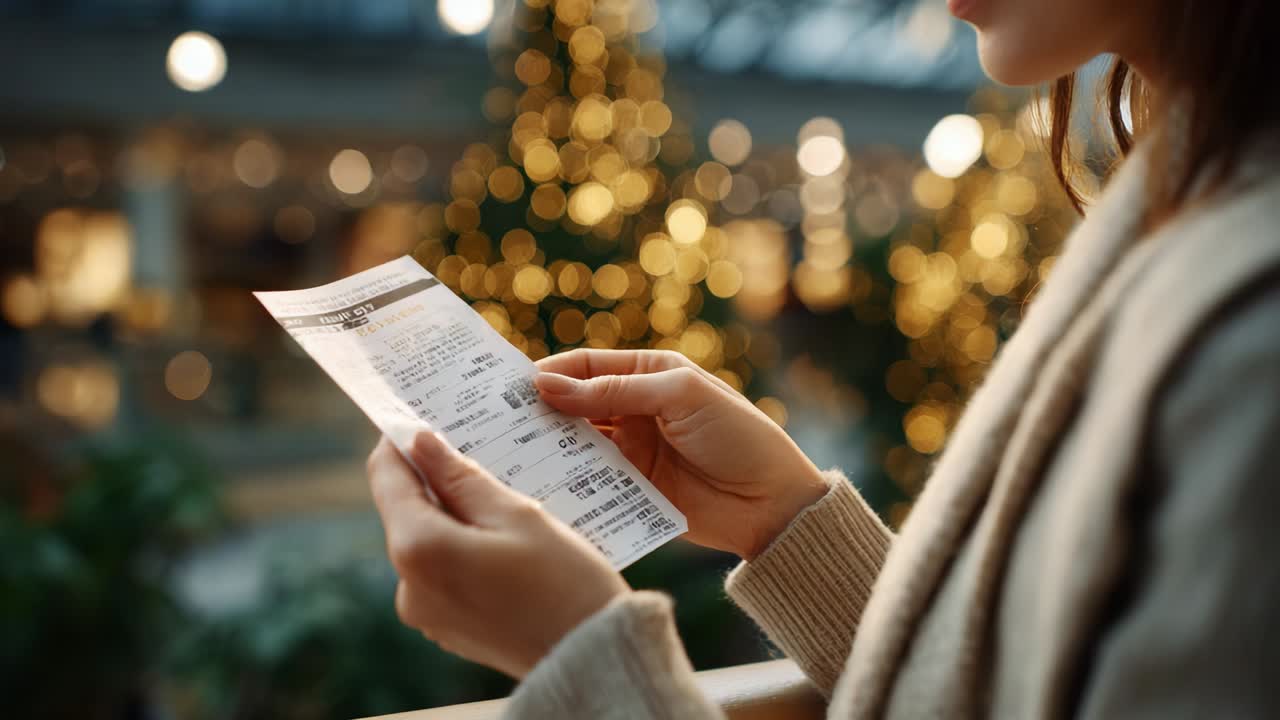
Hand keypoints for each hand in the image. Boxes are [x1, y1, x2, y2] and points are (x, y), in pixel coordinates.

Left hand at [365, 432, 627, 677]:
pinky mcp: (446, 626)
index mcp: (419, 548)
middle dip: (439, 477)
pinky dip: (467, 547)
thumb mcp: (517, 514)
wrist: (593, 659)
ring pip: (429, 539)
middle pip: (408, 508)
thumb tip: (421, 441)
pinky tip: (507, 539)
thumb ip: (461, 476)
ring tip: (505, 496)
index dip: (402, 440)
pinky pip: (446, 570)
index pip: (387, 475)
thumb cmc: (565, 584)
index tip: (426, 414)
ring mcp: (425, 612)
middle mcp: (408, 584)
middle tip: (482, 449)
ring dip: (457, 513)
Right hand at [534, 349, 829, 560]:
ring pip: (574, 444)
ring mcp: (631, 451)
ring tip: (505, 454)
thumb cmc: (739, 437)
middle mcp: (634, 410)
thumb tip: (548, 386)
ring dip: (545, 447)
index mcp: (648, 375)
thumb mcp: (681, 397)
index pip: (585, 367)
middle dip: (537, 412)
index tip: (508, 388)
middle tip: (493, 423)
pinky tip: (538, 484)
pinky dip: (565, 481)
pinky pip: (589, 481)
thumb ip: (615, 392)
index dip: (548, 374)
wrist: (774, 503)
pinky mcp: (631, 489)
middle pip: (572, 406)